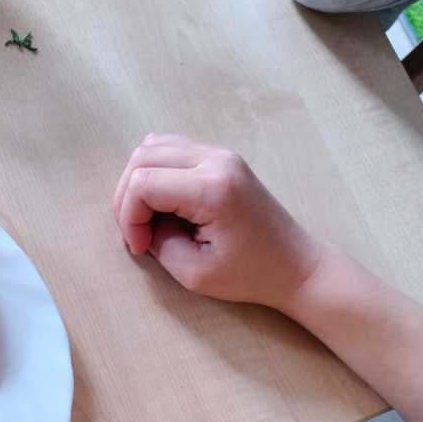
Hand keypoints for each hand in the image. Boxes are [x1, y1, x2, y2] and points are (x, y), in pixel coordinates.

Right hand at [112, 134, 326, 311]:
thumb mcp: (194, 273)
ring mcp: (221, 154)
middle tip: (137, 235)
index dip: (128, 218)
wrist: (295, 265)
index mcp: (212, 189)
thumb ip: (158, 243)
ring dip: (138, 183)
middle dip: (127, 199)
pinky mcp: (222, 158)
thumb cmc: (250, 274)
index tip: (140, 248)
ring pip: (153, 147)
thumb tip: (139, 225)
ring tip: (147, 219)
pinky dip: (155, 174)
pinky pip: (172, 150)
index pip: (143, 183)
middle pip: (143, 157)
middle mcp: (216, 160)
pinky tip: (162, 205)